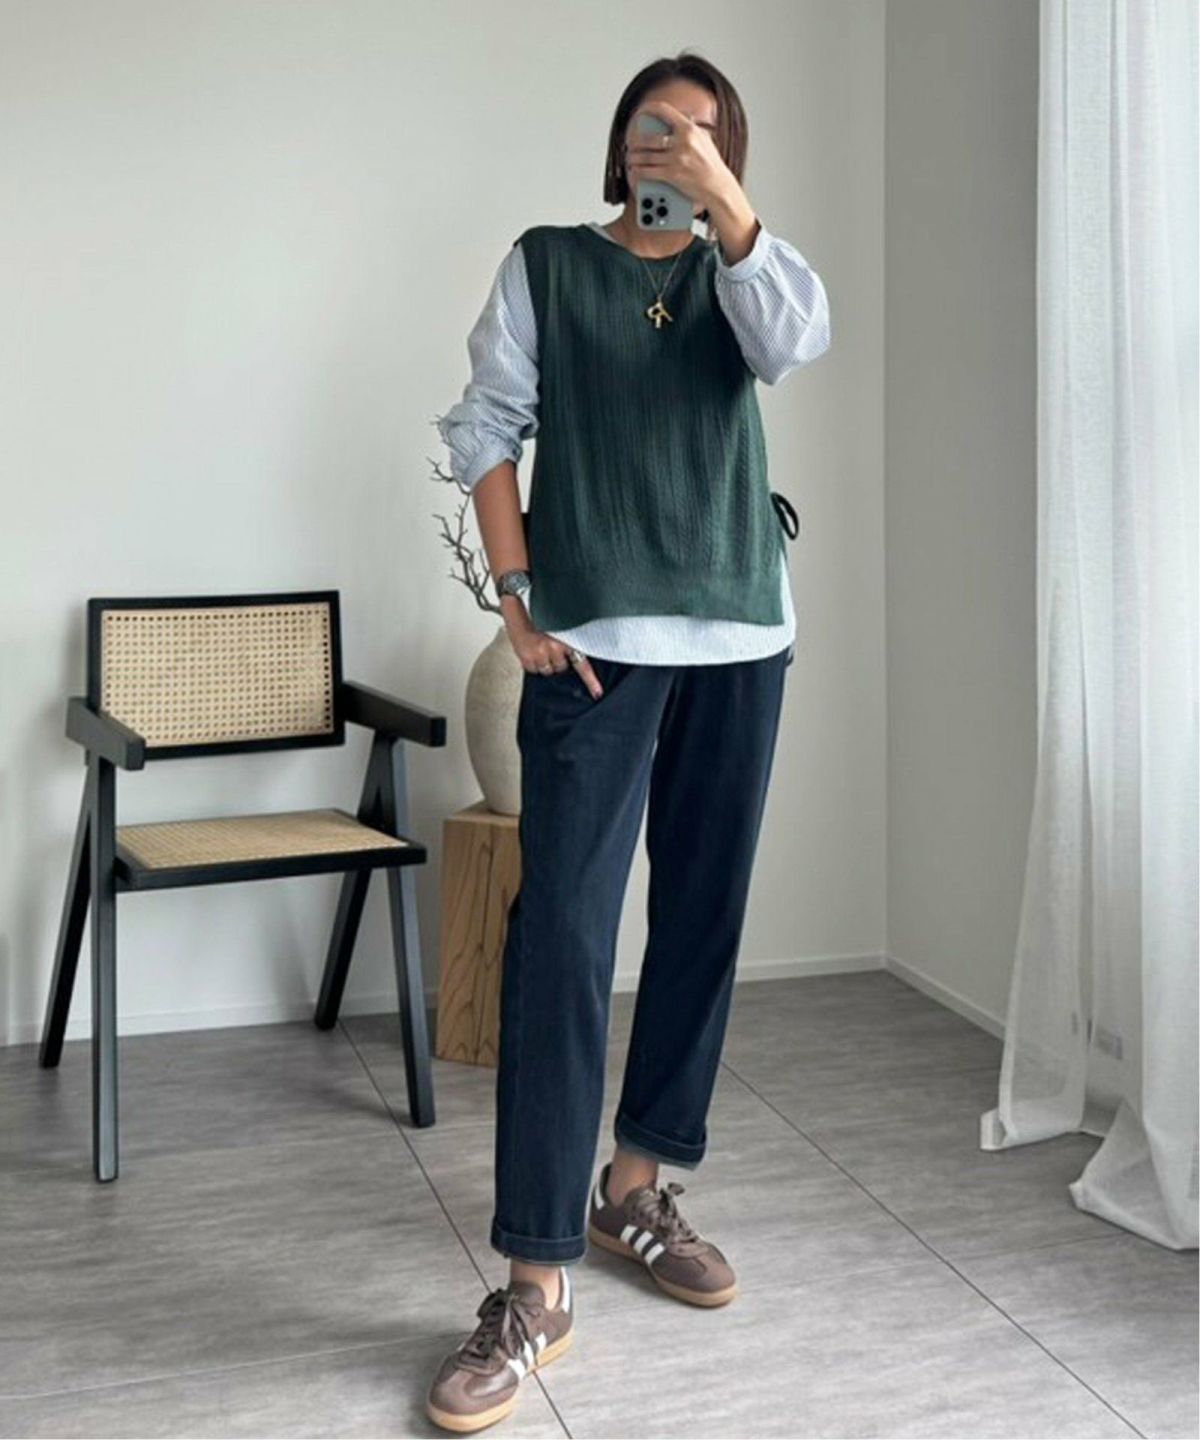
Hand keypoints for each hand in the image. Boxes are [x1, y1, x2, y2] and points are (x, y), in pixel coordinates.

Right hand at [505, 607, 603, 698]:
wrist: (518, 599)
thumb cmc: (538, 608)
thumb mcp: (557, 622)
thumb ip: (565, 639)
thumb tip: (569, 654)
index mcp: (567, 638)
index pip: (582, 664)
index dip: (590, 681)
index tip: (597, 693)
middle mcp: (555, 647)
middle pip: (562, 667)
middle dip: (559, 660)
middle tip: (550, 646)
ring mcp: (540, 653)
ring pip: (548, 670)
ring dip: (546, 662)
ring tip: (540, 647)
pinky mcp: (526, 657)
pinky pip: (533, 669)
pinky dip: (533, 663)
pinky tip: (531, 649)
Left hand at [623, 98, 738, 213]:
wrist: (718, 186)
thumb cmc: (712, 164)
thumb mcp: (705, 139)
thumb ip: (693, 128)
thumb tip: (686, 117)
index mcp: (689, 129)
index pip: (664, 110)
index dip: (649, 108)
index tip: (641, 111)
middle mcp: (682, 142)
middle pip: (649, 138)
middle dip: (636, 142)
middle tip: (631, 144)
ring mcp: (676, 159)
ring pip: (646, 156)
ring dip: (634, 158)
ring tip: (630, 158)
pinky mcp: (672, 175)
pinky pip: (648, 171)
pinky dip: (638, 172)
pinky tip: (634, 171)